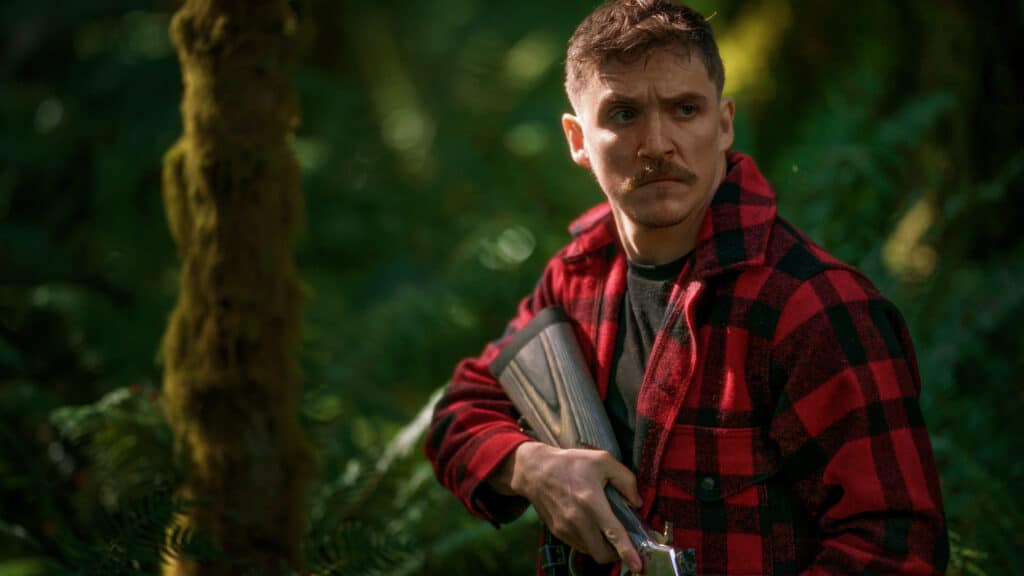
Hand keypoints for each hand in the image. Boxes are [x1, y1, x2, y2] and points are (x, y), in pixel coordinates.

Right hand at [490, 441, 643, 571]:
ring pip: (591, 552)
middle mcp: (577, 519)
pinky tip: (591, 526)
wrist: (535, 470)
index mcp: (591, 501)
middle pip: (602, 553)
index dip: (627, 552)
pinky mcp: (558, 532)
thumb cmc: (572, 463)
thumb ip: (626, 480)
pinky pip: (580, 545)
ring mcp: (565, 528)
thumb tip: (637, 503)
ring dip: (603, 548)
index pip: (613, 533)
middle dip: (617, 554)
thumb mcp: (603, 460)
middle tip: (624, 545)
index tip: (638, 566)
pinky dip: (590, 542)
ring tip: (606, 532)